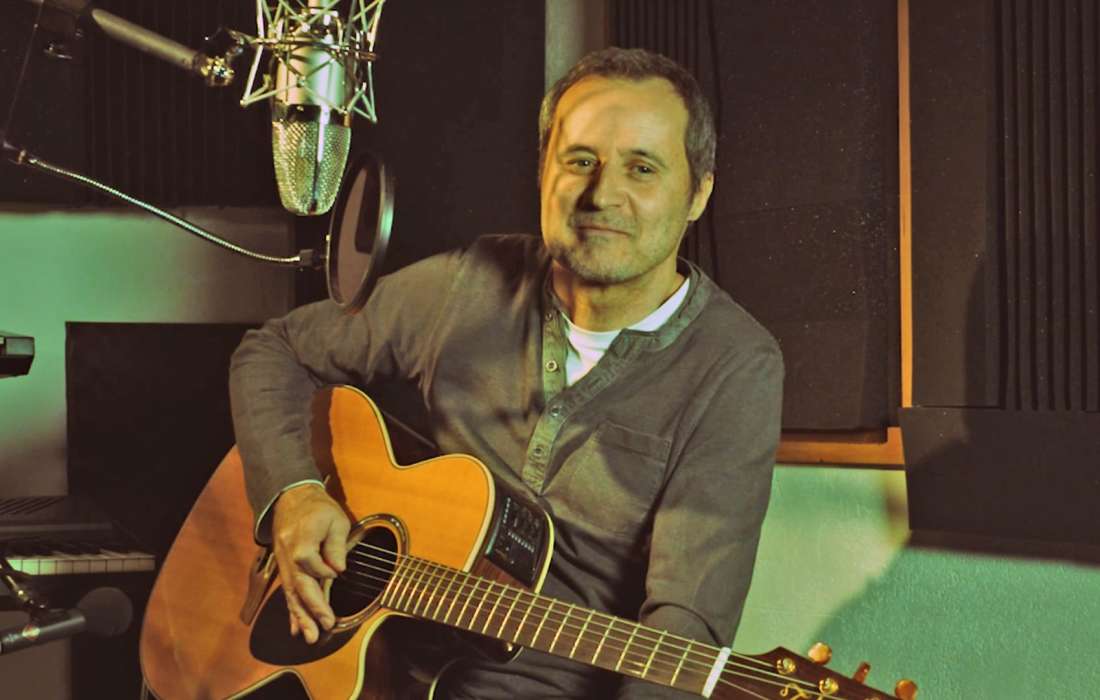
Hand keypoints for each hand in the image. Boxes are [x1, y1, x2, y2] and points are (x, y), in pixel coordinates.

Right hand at [271, 483, 349, 643]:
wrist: (292, 498)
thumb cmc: (318, 508)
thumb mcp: (335, 518)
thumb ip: (336, 544)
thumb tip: (338, 569)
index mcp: (301, 537)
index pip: (309, 560)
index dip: (323, 570)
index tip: (336, 573)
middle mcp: (288, 554)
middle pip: (298, 583)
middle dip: (311, 608)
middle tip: (323, 628)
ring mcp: (283, 563)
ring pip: (291, 593)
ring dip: (300, 617)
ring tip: (309, 637)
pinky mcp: (285, 568)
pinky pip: (288, 592)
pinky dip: (292, 611)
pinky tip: (296, 629)